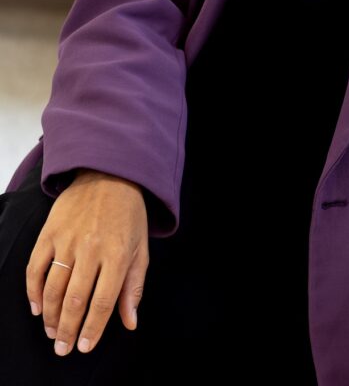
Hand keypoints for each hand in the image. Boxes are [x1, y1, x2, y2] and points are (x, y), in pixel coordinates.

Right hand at [26, 168, 149, 356]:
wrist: (109, 174)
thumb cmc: (129, 214)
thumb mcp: (141, 247)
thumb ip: (134, 286)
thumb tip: (129, 322)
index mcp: (118, 253)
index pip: (103, 301)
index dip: (93, 328)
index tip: (85, 346)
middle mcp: (92, 248)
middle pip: (75, 300)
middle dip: (68, 330)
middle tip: (63, 348)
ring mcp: (68, 240)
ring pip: (53, 288)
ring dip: (51, 316)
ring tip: (53, 333)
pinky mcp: (50, 232)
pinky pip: (35, 268)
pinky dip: (33, 292)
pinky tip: (37, 308)